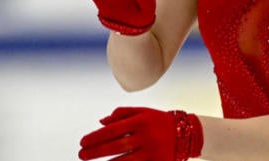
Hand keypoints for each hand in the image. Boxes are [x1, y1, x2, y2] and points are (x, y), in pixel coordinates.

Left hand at [79, 107, 202, 160]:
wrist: (187, 134)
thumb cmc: (159, 122)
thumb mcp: (143, 112)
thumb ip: (122, 114)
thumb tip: (100, 122)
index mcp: (142, 121)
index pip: (113, 130)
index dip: (95, 137)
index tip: (82, 142)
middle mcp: (147, 136)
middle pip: (116, 147)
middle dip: (95, 152)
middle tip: (81, 154)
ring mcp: (153, 152)